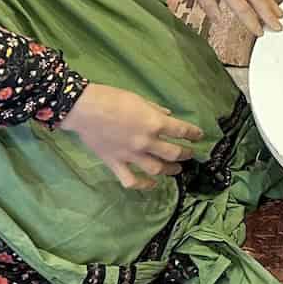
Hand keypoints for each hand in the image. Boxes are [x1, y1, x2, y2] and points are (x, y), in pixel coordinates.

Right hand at [62, 83, 202, 188]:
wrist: (84, 109)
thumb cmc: (111, 98)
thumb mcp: (139, 99)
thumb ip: (155, 110)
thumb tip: (168, 116)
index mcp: (154, 123)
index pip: (182, 130)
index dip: (193, 133)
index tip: (199, 135)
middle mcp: (146, 142)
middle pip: (173, 153)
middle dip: (185, 154)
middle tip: (189, 154)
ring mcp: (131, 155)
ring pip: (157, 169)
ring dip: (170, 170)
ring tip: (176, 169)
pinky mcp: (116, 163)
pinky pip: (132, 180)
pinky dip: (143, 185)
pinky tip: (151, 183)